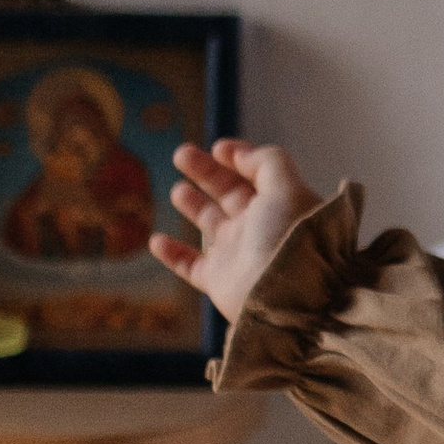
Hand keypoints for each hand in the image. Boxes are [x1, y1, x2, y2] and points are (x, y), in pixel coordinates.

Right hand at [152, 139, 325, 326]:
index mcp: (281, 203)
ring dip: (194, 205)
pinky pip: (191, 266)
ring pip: (211, 224)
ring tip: (178, 190)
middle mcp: (260, 227)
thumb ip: (267, 161)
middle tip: (181, 153)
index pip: (259, 173)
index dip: (240, 157)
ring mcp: (239, 254)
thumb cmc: (287, 238)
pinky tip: (156, 240)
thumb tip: (238, 153)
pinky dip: (173, 254)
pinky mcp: (219, 281)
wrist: (284, 296)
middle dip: (206, 171)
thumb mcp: (286, 187)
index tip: (218, 147)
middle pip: (230, 192)